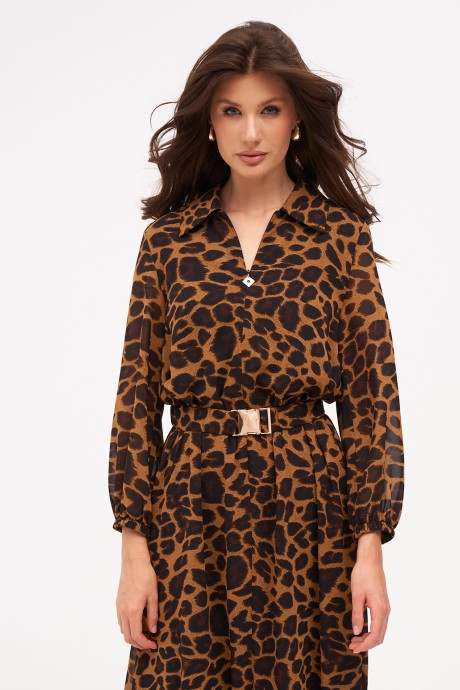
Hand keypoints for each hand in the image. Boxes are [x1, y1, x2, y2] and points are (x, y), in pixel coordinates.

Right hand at [116, 528, 157, 649]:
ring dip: (132, 636)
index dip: (145, 643)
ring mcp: (119, 607)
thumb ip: (153, 615)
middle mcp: (123, 611)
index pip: (137, 635)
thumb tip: (153, 630)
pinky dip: (127, 627)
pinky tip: (137, 623)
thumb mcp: (153, 595)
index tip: (154, 644)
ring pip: (123, 630)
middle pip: (127, 636)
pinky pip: (120, 621)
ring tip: (145, 634)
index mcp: (133, 611)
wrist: (133, 561)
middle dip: (139, 643)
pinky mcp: (118, 602)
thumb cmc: (145, 576)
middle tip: (150, 642)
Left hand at [348, 531, 390, 653]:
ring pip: (380, 630)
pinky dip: (372, 630)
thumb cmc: (363, 575)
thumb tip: (357, 632)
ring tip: (355, 639)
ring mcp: (386, 607)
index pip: (375, 635)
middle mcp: (385, 610)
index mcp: (380, 609)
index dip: (365, 644)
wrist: (371, 560)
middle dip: (367, 644)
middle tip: (352, 645)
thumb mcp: (356, 595)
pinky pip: (380, 623)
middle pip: (379, 635)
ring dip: (369, 637)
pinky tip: (362, 629)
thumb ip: (357, 614)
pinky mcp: (383, 604)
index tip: (353, 647)